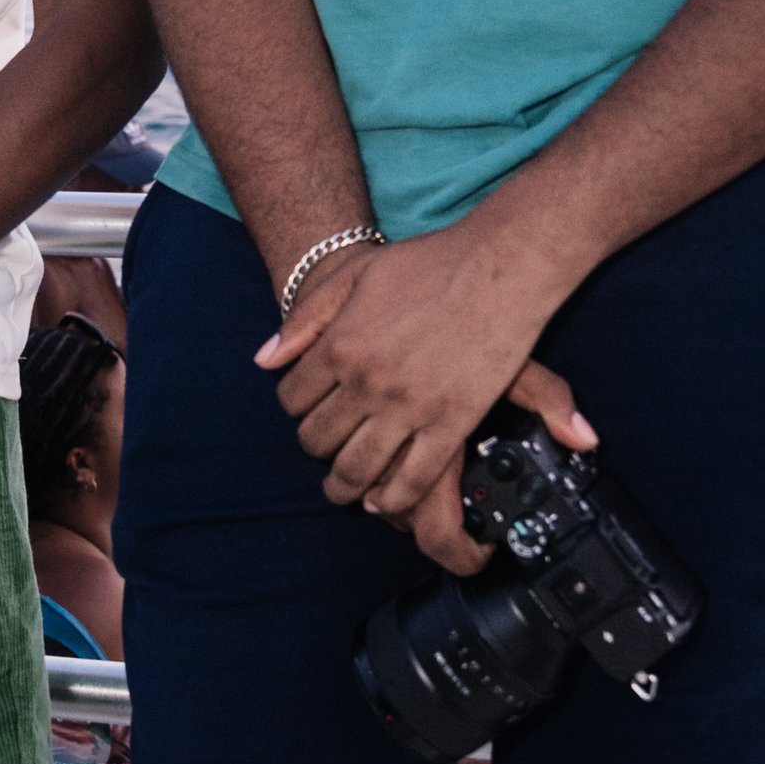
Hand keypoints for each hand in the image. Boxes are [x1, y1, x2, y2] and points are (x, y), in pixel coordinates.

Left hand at [254, 221, 594, 547]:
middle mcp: (367, 382)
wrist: (500, 264)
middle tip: (330, 447)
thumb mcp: (355, 273)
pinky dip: (392, 498)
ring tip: (345, 488)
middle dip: (317, 447)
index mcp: (340, 345)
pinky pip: (412, 480)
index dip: (296, 408)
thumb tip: (265, 361)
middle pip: (317, 439)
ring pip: (355, 469)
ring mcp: (409, 407)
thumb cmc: (429, 263)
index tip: (311, 409)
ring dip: (343, 485)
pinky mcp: (450, 423)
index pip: (292, 399)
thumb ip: (307, 317)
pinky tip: (384, 500)